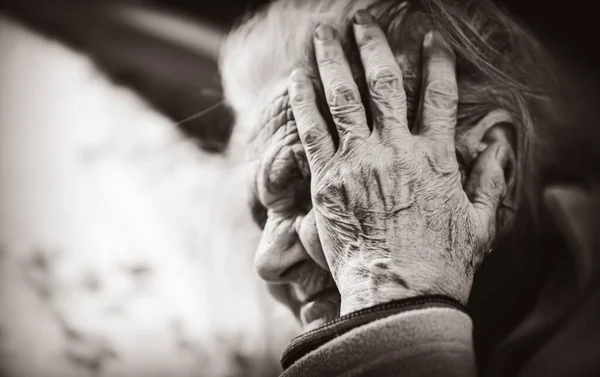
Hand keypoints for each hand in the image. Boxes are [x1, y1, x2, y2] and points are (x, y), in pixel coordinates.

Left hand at [288, 13, 508, 313]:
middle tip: (363, 21)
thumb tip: (498, 146)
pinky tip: (298, 77)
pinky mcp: (327, 180)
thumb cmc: (442, 265)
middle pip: (384, 84)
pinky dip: (304, 101)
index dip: (436, 64)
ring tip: (325, 33)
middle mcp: (396, 150)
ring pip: (343, 97)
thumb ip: (490, 181)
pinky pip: (312, 130)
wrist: (399, 297)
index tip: (429, 40)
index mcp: (435, 159)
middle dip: (374, 46)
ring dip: (333, 60)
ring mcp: (359, 162)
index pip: (438, 97)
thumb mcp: (481, 224)